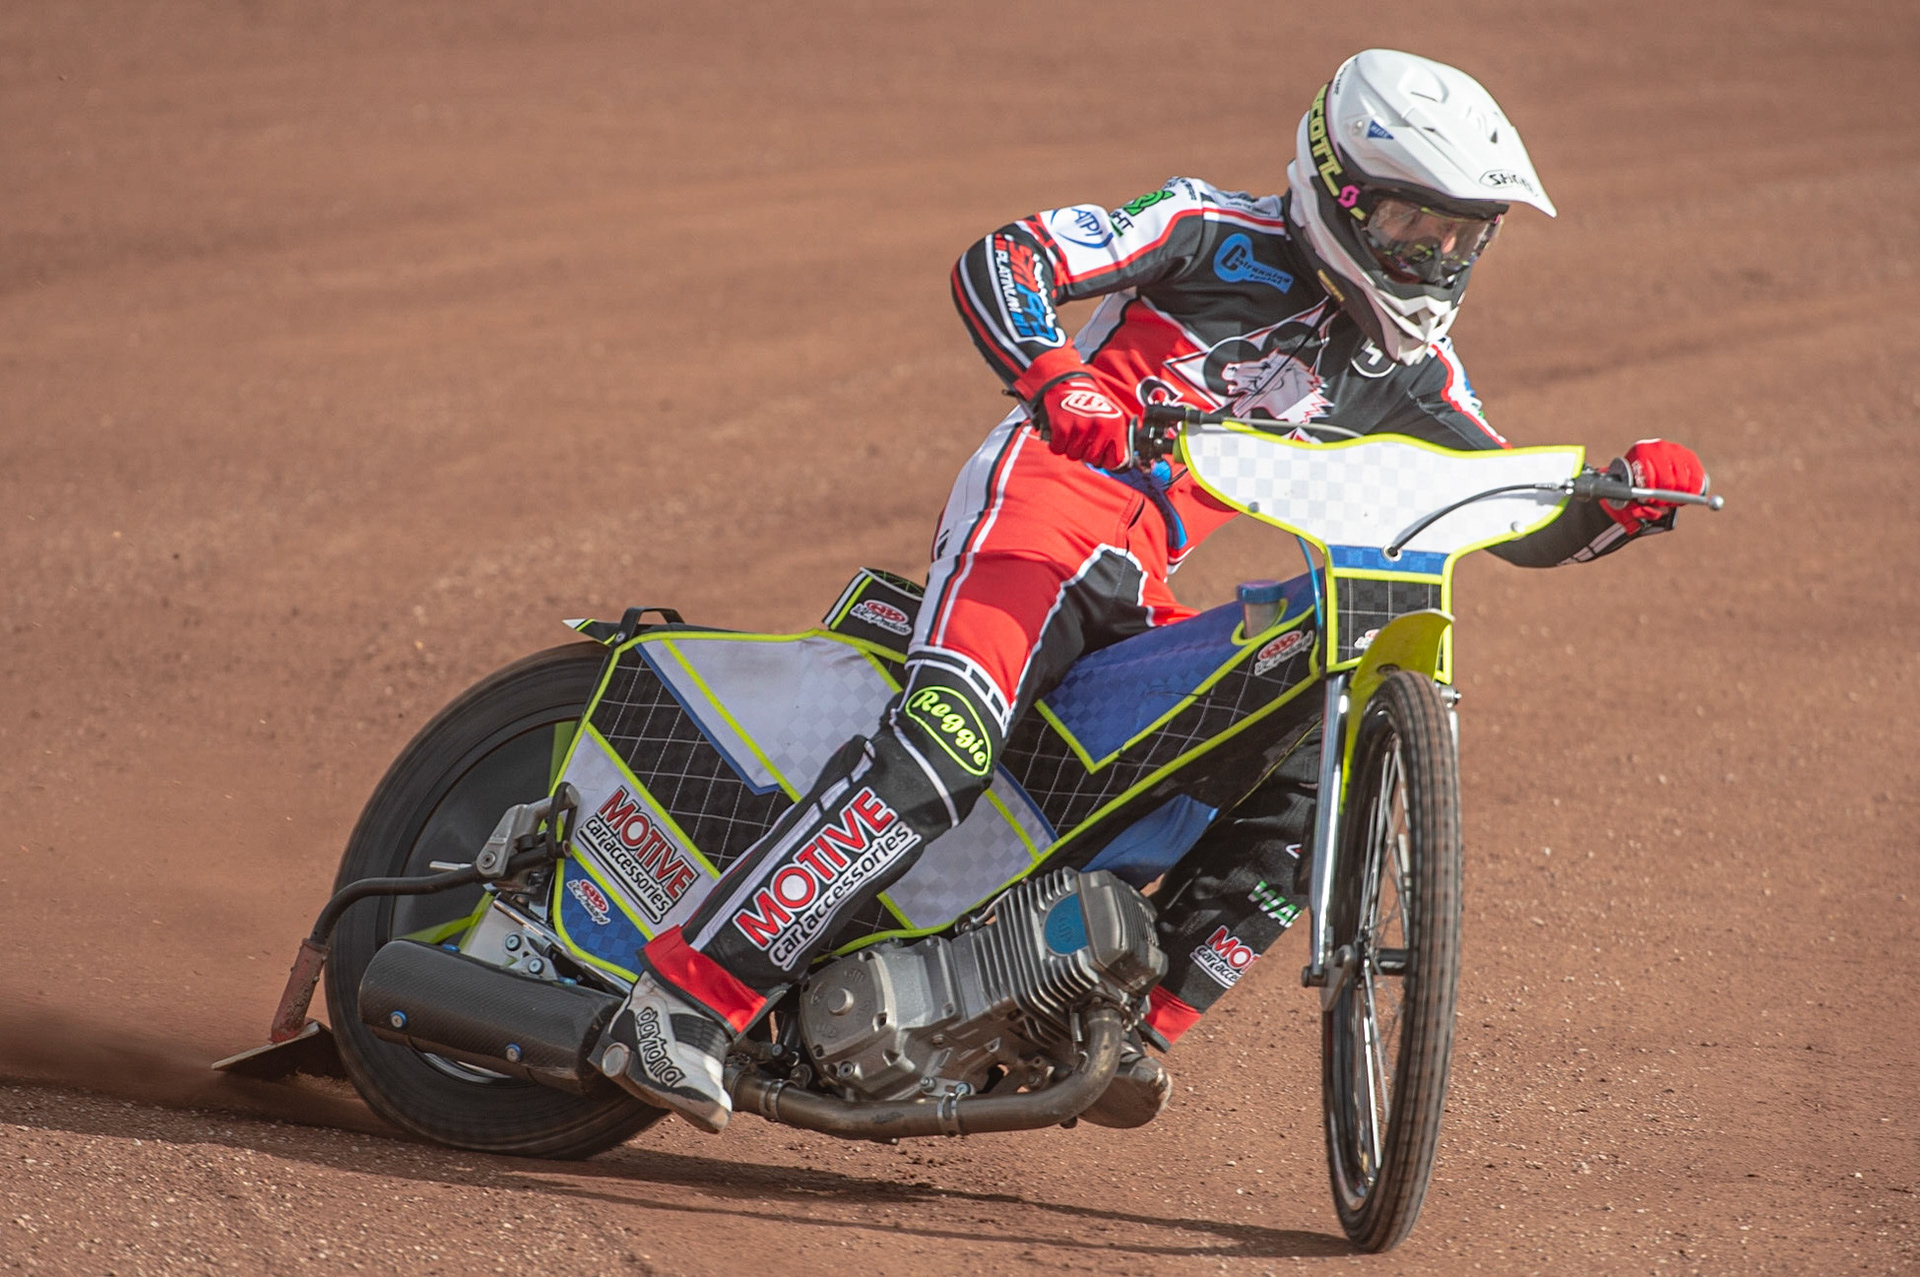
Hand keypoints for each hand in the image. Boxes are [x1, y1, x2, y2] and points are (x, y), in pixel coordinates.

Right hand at [1011, 350, 1135, 468]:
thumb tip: (1112, 462)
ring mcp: (1082, 427)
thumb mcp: (1108, 416)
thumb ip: (1112, 438)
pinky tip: (1059, 431)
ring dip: (1068, 447)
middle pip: (1091, 459)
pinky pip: (1057, 449)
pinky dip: (1056, 443)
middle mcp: (1101, 426)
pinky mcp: (1063, 428)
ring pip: (1073, 455)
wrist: (1065, 383)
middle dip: (1083, 452)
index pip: (1115, 459)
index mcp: (1115, 424)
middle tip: (1079, 438)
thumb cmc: (1086, 403)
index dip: (1104, 460)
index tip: (1097, 455)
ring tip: (1069, 432)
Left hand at [1602, 439, 1706, 530]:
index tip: (1649, 502)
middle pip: (1669, 482)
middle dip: (1665, 498)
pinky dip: (1692, 491)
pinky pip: (1697, 479)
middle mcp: (1660, 447)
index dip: (1651, 495)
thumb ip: (1635, 507)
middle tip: (1661, 503)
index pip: (1650, 478)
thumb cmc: (1635, 479)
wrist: (1643, 462)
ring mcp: (1677, 450)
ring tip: (1670, 500)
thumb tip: (1650, 513)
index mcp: (1641, 451)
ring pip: (1683, 483)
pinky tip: (1684, 495)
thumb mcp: (1628, 490)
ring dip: (1678, 497)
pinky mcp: (1690, 456)